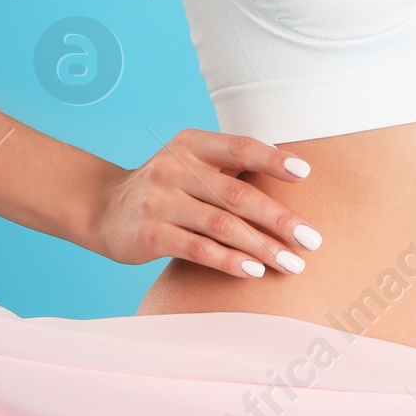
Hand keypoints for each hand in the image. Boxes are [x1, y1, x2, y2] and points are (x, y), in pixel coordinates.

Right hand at [82, 129, 322, 280]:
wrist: (102, 208)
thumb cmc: (167, 187)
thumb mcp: (191, 164)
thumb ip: (230, 169)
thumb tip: (295, 182)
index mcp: (191, 144)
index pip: (239, 147)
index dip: (272, 159)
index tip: (306, 174)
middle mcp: (175, 167)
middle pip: (237, 193)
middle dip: (279, 218)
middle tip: (313, 239)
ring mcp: (160, 201)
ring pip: (221, 225)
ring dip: (262, 247)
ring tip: (292, 264)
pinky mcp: (149, 234)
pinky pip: (197, 249)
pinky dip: (229, 261)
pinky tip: (254, 271)